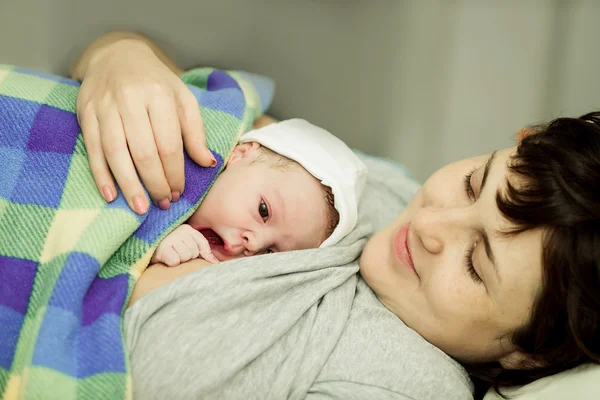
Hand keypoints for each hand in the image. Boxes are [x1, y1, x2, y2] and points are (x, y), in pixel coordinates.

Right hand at [74, 36, 215, 213]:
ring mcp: (105, 107)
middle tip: (163, 203)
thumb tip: (208, 163)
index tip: (179, 192)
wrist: (117, 55)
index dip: (174, 173)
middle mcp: (130, 100)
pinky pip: (92, 149)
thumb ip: (195, 131)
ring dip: (129, 185)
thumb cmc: (156, 84)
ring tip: (140, 207)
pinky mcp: (86, 113)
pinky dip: (100, 175)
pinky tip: (110, 195)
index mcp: (159, 96)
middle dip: (155, 183)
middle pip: (143, 152)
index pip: (168, 144)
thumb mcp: (183, 99)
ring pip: (116, 153)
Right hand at [151, 224, 218, 266]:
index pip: (203, 244)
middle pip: (195, 253)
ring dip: (178, 260)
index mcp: (187, 228)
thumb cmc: (167, 247)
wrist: (144, 245)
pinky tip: (164, 258)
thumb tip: (215, 263)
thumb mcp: (184, 243)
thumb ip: (201, 249)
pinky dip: (170, 263)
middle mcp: (180, 230)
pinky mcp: (162, 247)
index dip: (201, 254)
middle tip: (175, 253)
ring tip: (169, 254)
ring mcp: (171, 237)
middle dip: (186, 257)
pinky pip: (175, 261)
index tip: (193, 257)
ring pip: (186, 257)